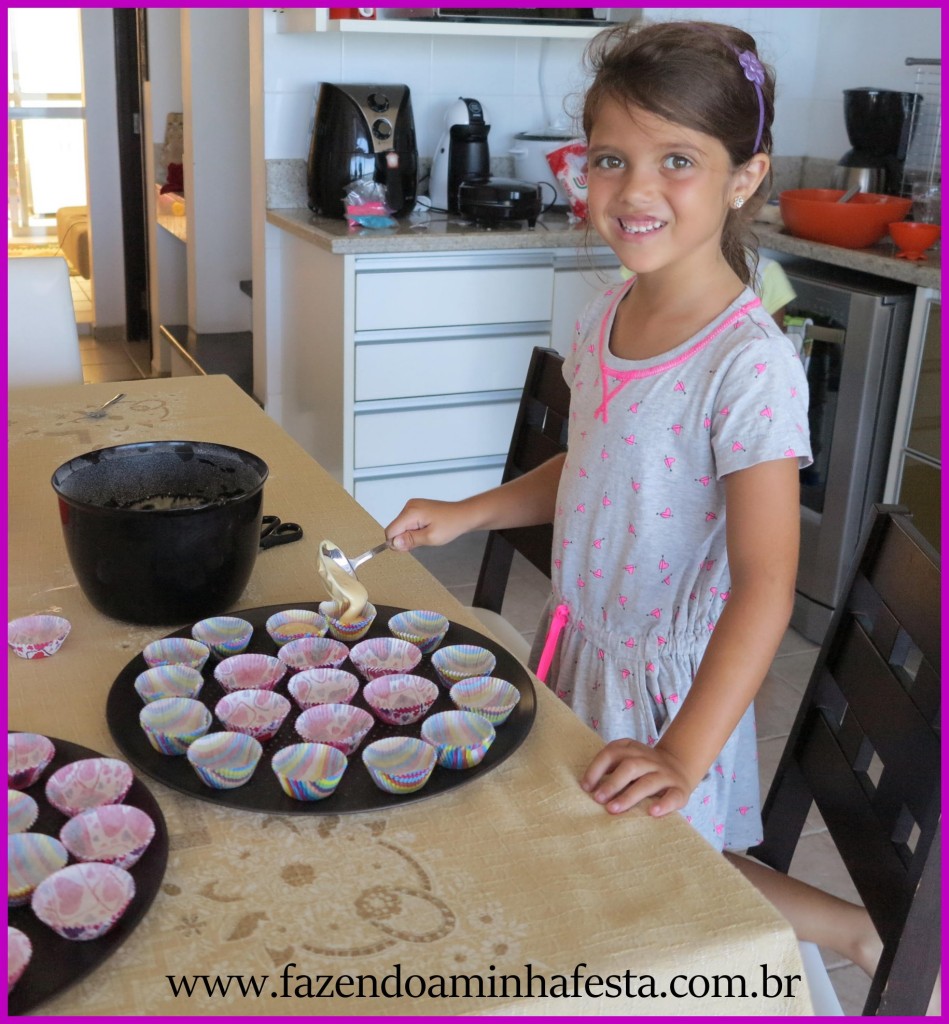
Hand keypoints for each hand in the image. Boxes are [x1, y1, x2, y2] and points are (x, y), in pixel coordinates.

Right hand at [384, 498, 473, 551]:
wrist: (463, 515)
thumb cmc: (451, 525)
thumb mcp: (430, 537)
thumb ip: (410, 540)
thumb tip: (393, 543)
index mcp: (411, 512)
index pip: (390, 531)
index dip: (396, 543)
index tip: (409, 548)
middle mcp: (409, 506)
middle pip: (395, 528)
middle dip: (404, 539)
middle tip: (422, 541)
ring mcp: (412, 506)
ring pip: (401, 526)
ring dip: (410, 535)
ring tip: (426, 534)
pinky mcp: (416, 508)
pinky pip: (408, 523)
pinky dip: (414, 529)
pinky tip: (425, 530)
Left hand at [580, 738, 694, 816]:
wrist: (678, 767)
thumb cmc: (642, 770)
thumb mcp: (626, 761)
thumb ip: (609, 769)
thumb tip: (586, 787)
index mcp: (632, 749)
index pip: (612, 753)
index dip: (597, 769)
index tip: (585, 787)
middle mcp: (649, 759)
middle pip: (630, 766)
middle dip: (612, 783)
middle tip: (597, 799)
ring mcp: (665, 774)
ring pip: (648, 782)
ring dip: (629, 796)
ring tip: (613, 809)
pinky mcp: (680, 789)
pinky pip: (673, 796)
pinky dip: (664, 804)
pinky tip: (652, 812)